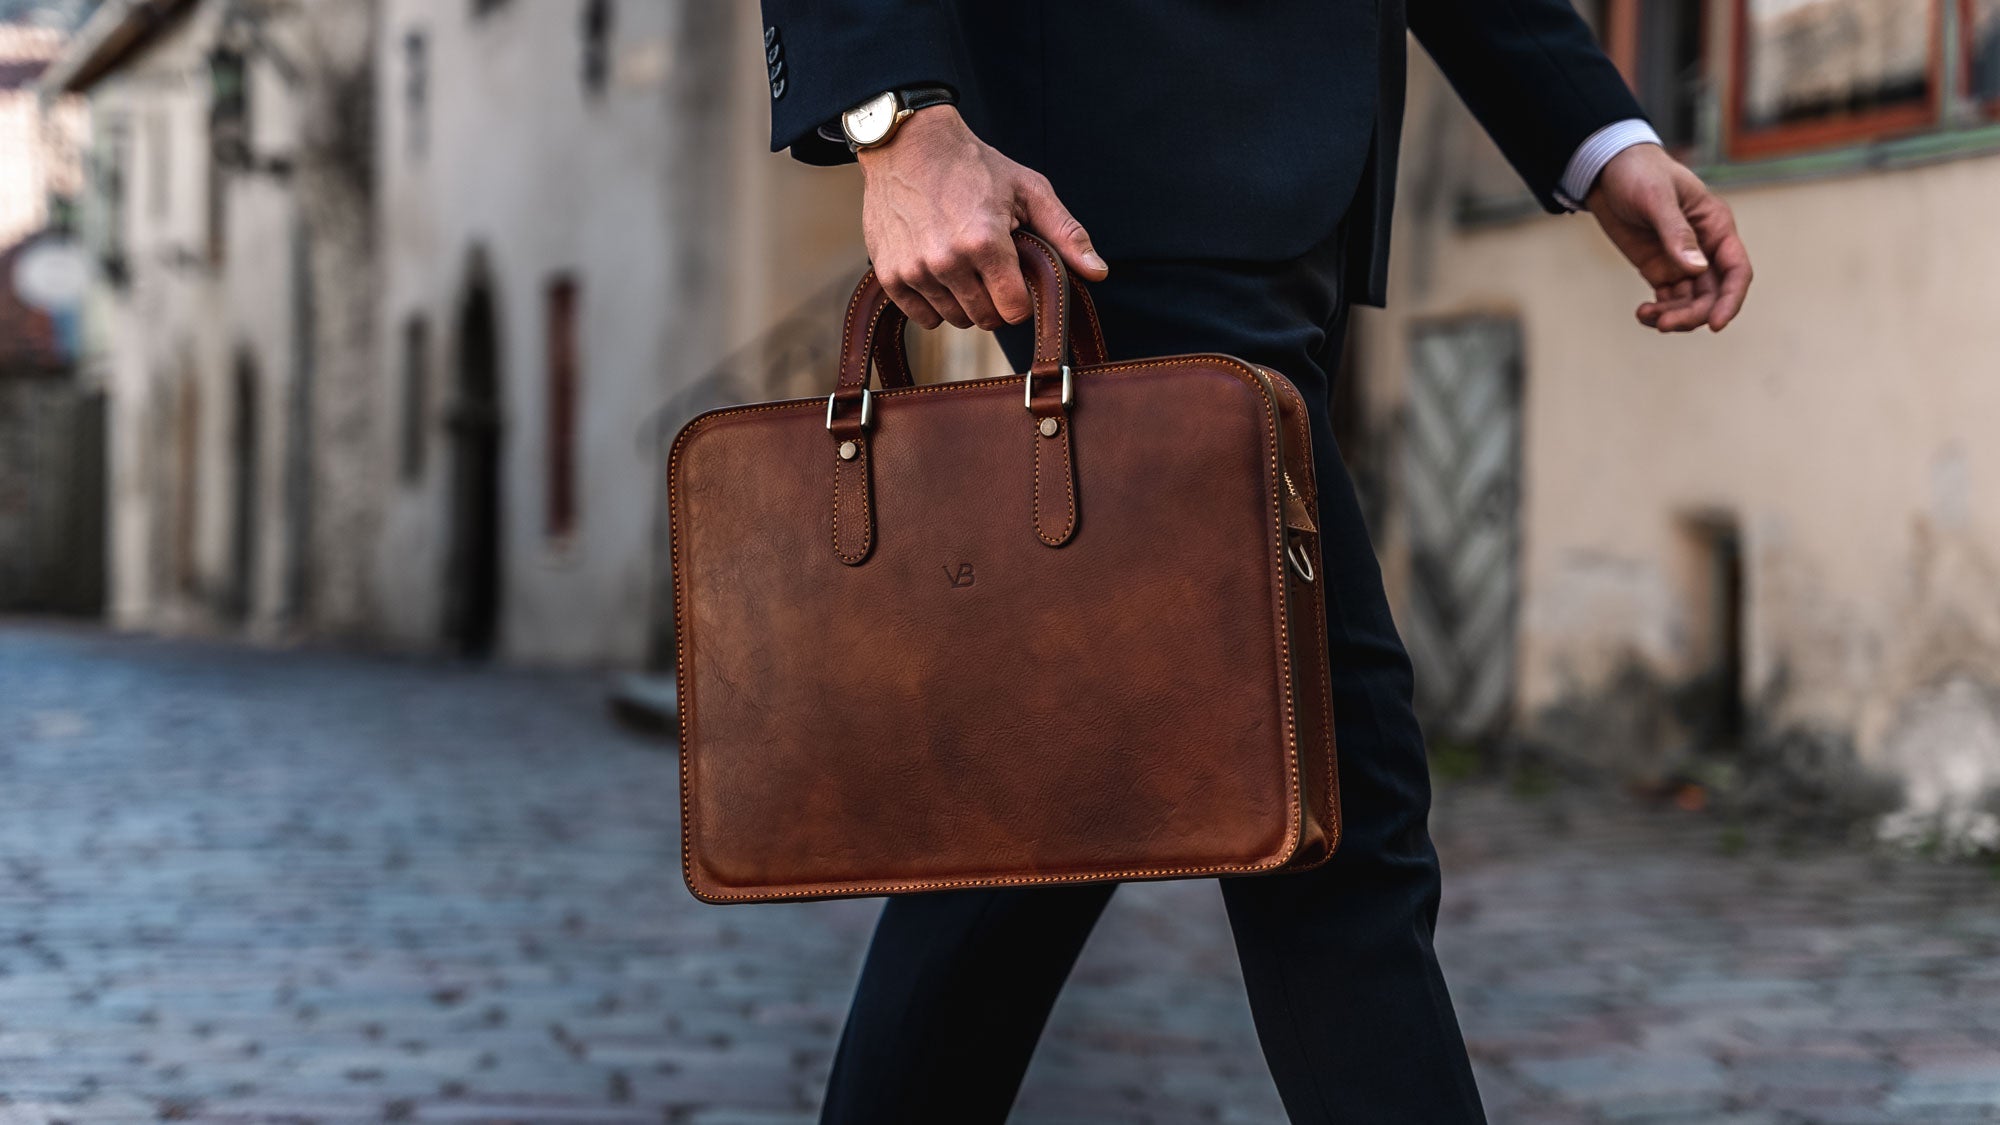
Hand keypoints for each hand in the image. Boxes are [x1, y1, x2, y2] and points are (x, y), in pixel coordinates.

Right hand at [856, 106, 1107, 330]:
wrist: (907, 145)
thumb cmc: (974, 165)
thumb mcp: (1029, 190)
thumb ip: (1066, 234)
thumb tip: (1098, 274)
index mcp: (985, 242)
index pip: (1014, 310)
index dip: (1022, 299)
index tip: (1017, 279)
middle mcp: (947, 261)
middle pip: (985, 318)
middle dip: (995, 301)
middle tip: (991, 269)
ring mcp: (915, 270)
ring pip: (954, 320)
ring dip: (965, 302)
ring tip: (964, 265)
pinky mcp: (890, 275)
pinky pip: (922, 317)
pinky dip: (934, 304)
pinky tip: (940, 274)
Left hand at [1586, 144, 1751, 332]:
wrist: (1606, 170)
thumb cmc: (1639, 173)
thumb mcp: (1657, 198)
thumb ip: (1676, 233)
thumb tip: (1697, 268)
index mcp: (1716, 227)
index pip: (1736, 271)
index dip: (1730, 300)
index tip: (1716, 325)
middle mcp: (1705, 248)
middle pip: (1713, 294)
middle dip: (1694, 314)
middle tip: (1665, 324)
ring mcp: (1682, 260)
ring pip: (1691, 302)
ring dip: (1674, 316)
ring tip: (1648, 316)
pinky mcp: (1659, 268)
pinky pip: (1668, 299)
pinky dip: (1658, 311)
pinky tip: (1643, 314)